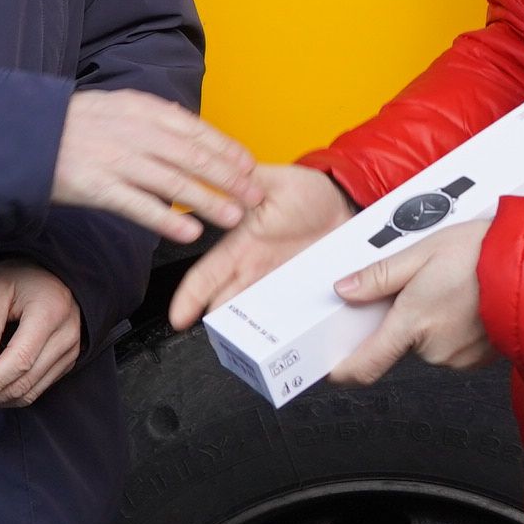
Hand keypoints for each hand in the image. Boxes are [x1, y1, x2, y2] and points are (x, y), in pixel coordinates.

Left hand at [0, 257, 81, 411]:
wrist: (53, 271)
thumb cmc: (20, 275)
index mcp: (49, 313)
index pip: (19, 361)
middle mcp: (65, 337)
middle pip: (23, 383)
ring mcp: (70, 351)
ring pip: (30, 392)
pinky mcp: (66, 360)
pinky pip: (37, 388)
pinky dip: (9, 396)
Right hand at [53, 91, 260, 245]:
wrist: (23, 134)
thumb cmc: (71, 125)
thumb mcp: (115, 106)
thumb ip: (152, 118)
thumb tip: (188, 126)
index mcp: (141, 110)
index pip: (196, 131)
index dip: (227, 150)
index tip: (249, 167)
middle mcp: (135, 132)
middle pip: (194, 158)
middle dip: (230, 179)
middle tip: (255, 197)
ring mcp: (117, 160)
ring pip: (175, 183)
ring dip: (209, 202)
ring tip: (234, 218)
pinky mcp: (98, 188)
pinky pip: (141, 207)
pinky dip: (168, 220)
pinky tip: (189, 233)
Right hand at [167, 163, 353, 330]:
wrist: (344, 205)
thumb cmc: (305, 191)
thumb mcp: (273, 181)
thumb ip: (245, 182)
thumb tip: (219, 175)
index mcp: (239, 245)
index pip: (206, 275)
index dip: (189, 297)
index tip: (179, 318)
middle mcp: (254, 270)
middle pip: (226, 306)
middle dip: (221, 326)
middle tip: (221, 342)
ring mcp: (277, 285)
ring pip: (256, 317)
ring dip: (252, 334)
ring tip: (249, 349)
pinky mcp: (301, 293)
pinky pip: (290, 317)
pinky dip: (285, 330)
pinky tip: (286, 342)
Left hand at [327, 217, 494, 382]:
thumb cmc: (482, 254)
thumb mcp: (423, 252)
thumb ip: (380, 276)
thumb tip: (345, 290)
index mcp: (412, 323)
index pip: (367, 363)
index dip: (345, 370)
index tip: (333, 370)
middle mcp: (433, 349)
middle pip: (401, 342)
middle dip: (405, 319)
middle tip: (423, 285)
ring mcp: (458, 359)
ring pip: (428, 343)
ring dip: (432, 322)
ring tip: (453, 287)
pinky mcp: (478, 360)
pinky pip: (452, 347)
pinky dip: (454, 328)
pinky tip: (468, 302)